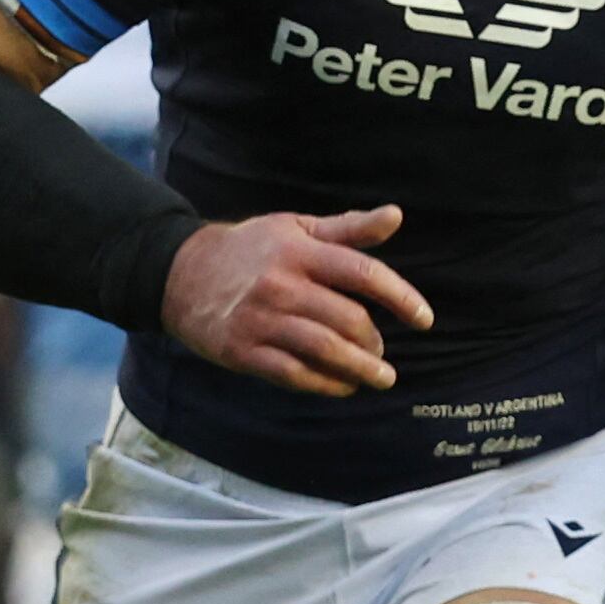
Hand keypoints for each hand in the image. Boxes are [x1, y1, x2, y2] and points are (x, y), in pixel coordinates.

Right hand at [161, 208, 428, 395]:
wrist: (180, 274)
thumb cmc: (250, 249)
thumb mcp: (295, 228)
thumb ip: (348, 228)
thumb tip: (397, 216)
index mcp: (299, 251)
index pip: (362, 273)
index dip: (400, 297)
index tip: (424, 319)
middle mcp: (281, 284)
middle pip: (346, 319)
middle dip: (374, 342)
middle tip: (383, 353)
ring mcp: (260, 320)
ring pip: (323, 350)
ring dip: (359, 369)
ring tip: (380, 377)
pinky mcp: (243, 350)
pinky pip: (293, 374)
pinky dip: (325, 384)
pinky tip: (343, 386)